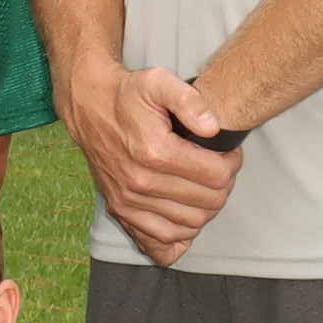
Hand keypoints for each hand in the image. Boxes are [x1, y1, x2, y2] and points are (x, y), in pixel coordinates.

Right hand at [63, 58, 237, 266]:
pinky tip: (185, 215)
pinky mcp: (120, 210)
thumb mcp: (159, 81)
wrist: (90, 108)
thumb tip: (213, 128)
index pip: (217, 176)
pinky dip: (180, 236)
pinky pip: (159, 241)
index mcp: (155, 152)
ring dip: (206, 209)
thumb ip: (190, 100)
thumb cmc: (128, 95)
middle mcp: (140, 182)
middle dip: (223, 186)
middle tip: (219, 169)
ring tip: (204, 187)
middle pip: (208, 203)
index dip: (232, 164)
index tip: (228, 154)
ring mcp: (128, 200)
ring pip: (190, 224)